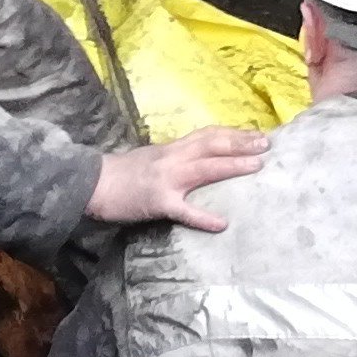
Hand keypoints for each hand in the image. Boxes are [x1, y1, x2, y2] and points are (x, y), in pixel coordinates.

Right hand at [87, 124, 269, 230]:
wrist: (90, 183)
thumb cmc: (120, 173)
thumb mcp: (150, 158)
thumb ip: (173, 159)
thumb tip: (196, 161)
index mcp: (171, 149)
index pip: (207, 135)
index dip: (232, 133)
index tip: (255, 133)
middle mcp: (172, 158)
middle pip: (212, 144)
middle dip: (240, 143)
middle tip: (266, 143)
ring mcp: (166, 179)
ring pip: (205, 168)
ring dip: (232, 165)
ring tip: (256, 166)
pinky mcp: (158, 202)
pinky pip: (184, 211)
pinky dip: (204, 217)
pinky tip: (222, 224)